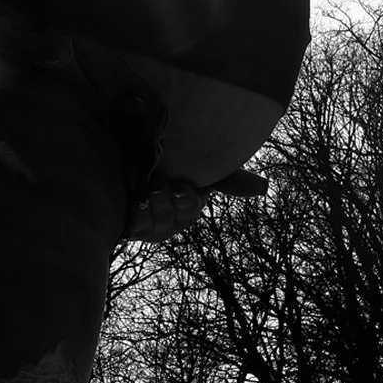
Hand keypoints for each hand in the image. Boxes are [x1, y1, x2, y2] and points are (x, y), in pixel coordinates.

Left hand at [122, 167, 265, 243]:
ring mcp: (148, 227)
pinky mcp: (128, 228)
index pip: (192, 208)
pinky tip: (132, 198)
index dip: (187, 198)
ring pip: (157, 222)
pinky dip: (136, 210)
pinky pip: (136, 227)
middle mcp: (169, 220)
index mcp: (187, 205)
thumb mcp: (194, 164)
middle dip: (168, 198)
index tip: (180, 185)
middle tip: (159, 181)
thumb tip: (264, 187)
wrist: (118, 154)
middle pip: (177, 217)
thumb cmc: (159, 159)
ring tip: (144, 185)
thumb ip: (227, 176)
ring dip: (151, 201)